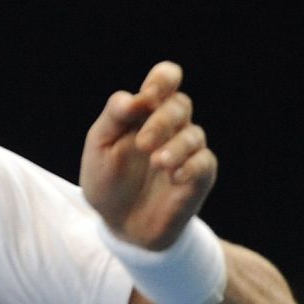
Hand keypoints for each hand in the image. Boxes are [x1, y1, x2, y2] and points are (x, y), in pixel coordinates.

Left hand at [81, 61, 217, 249]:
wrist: (119, 224)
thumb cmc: (107, 180)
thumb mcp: (99, 147)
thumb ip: (114, 118)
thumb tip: (134, 97)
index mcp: (144, 112)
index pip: (165, 79)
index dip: (163, 79)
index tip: (150, 94)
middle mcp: (170, 126)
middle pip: (180, 105)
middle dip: (162, 120)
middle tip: (142, 144)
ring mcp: (187, 151)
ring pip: (193, 134)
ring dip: (175, 146)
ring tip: (157, 162)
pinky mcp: (199, 177)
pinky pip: (204, 162)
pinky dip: (189, 166)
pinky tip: (173, 175)